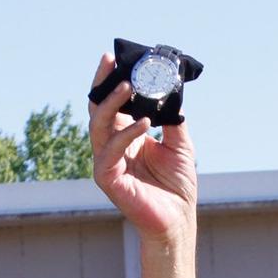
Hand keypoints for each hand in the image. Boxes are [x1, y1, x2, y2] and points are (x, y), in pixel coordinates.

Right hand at [88, 53, 196, 243]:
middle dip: (102, 84)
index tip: (113, 58)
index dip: (109, 82)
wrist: (178, 220)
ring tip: (128, 86)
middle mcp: (112, 147)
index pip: (111, 104)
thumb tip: (171, 92)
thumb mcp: (180, 144)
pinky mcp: (107, 179)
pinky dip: (126, 135)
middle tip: (110, 62)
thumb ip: (172, 120)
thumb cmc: (177, 187)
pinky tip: (145, 124)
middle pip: (98, 109)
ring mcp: (106, 162)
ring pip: (98, 125)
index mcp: (125, 138)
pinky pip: (110, 151)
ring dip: (111, 104)